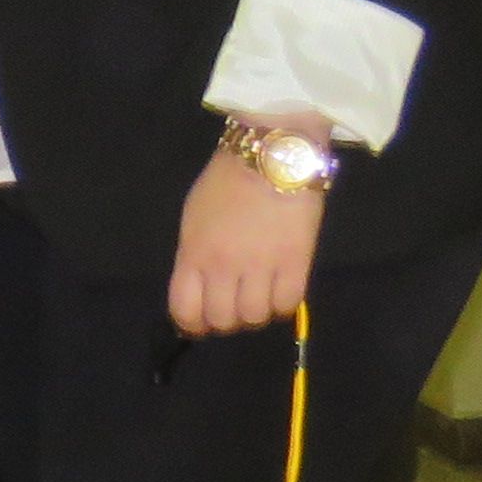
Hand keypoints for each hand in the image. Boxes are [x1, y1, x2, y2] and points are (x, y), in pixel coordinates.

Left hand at [171, 138, 329, 336]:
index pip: (184, 309)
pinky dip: (283, 306)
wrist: (271, 157)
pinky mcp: (296, 263)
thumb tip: (197, 288)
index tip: (201, 324)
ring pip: (255, 317)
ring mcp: (260, 266)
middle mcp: (223, 266)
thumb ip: (194, 256)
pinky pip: (288, 305)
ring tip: (259, 297)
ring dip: (256, 314)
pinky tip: (280, 290)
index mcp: (193, 253)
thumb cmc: (226, 182)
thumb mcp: (194, 218)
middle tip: (234, 307)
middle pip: (223, 319)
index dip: (192, 324)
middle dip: (226, 321)